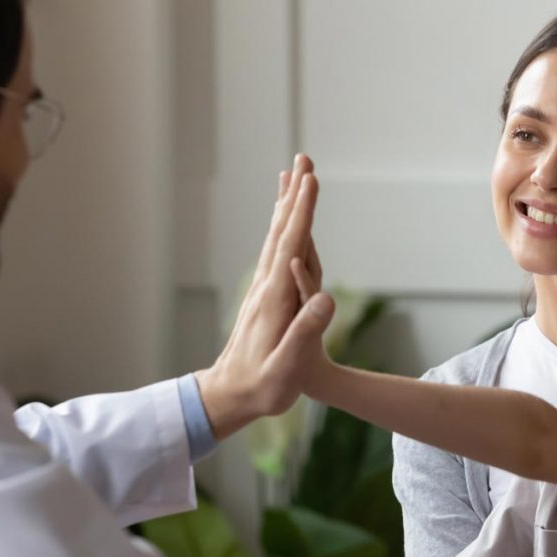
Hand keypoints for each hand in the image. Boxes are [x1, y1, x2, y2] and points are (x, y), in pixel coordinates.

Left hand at [195, 153, 330, 438]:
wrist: (228, 396)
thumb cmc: (262, 387)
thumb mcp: (286, 367)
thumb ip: (305, 333)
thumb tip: (327, 298)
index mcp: (275, 298)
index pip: (292, 245)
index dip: (303, 211)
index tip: (311, 179)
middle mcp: (266, 286)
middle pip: (282, 231)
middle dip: (295, 194)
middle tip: (303, 159)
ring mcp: (263, 290)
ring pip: (277, 237)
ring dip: (287, 205)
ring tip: (294, 179)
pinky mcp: (265, 298)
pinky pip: (275, 252)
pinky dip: (283, 228)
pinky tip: (285, 224)